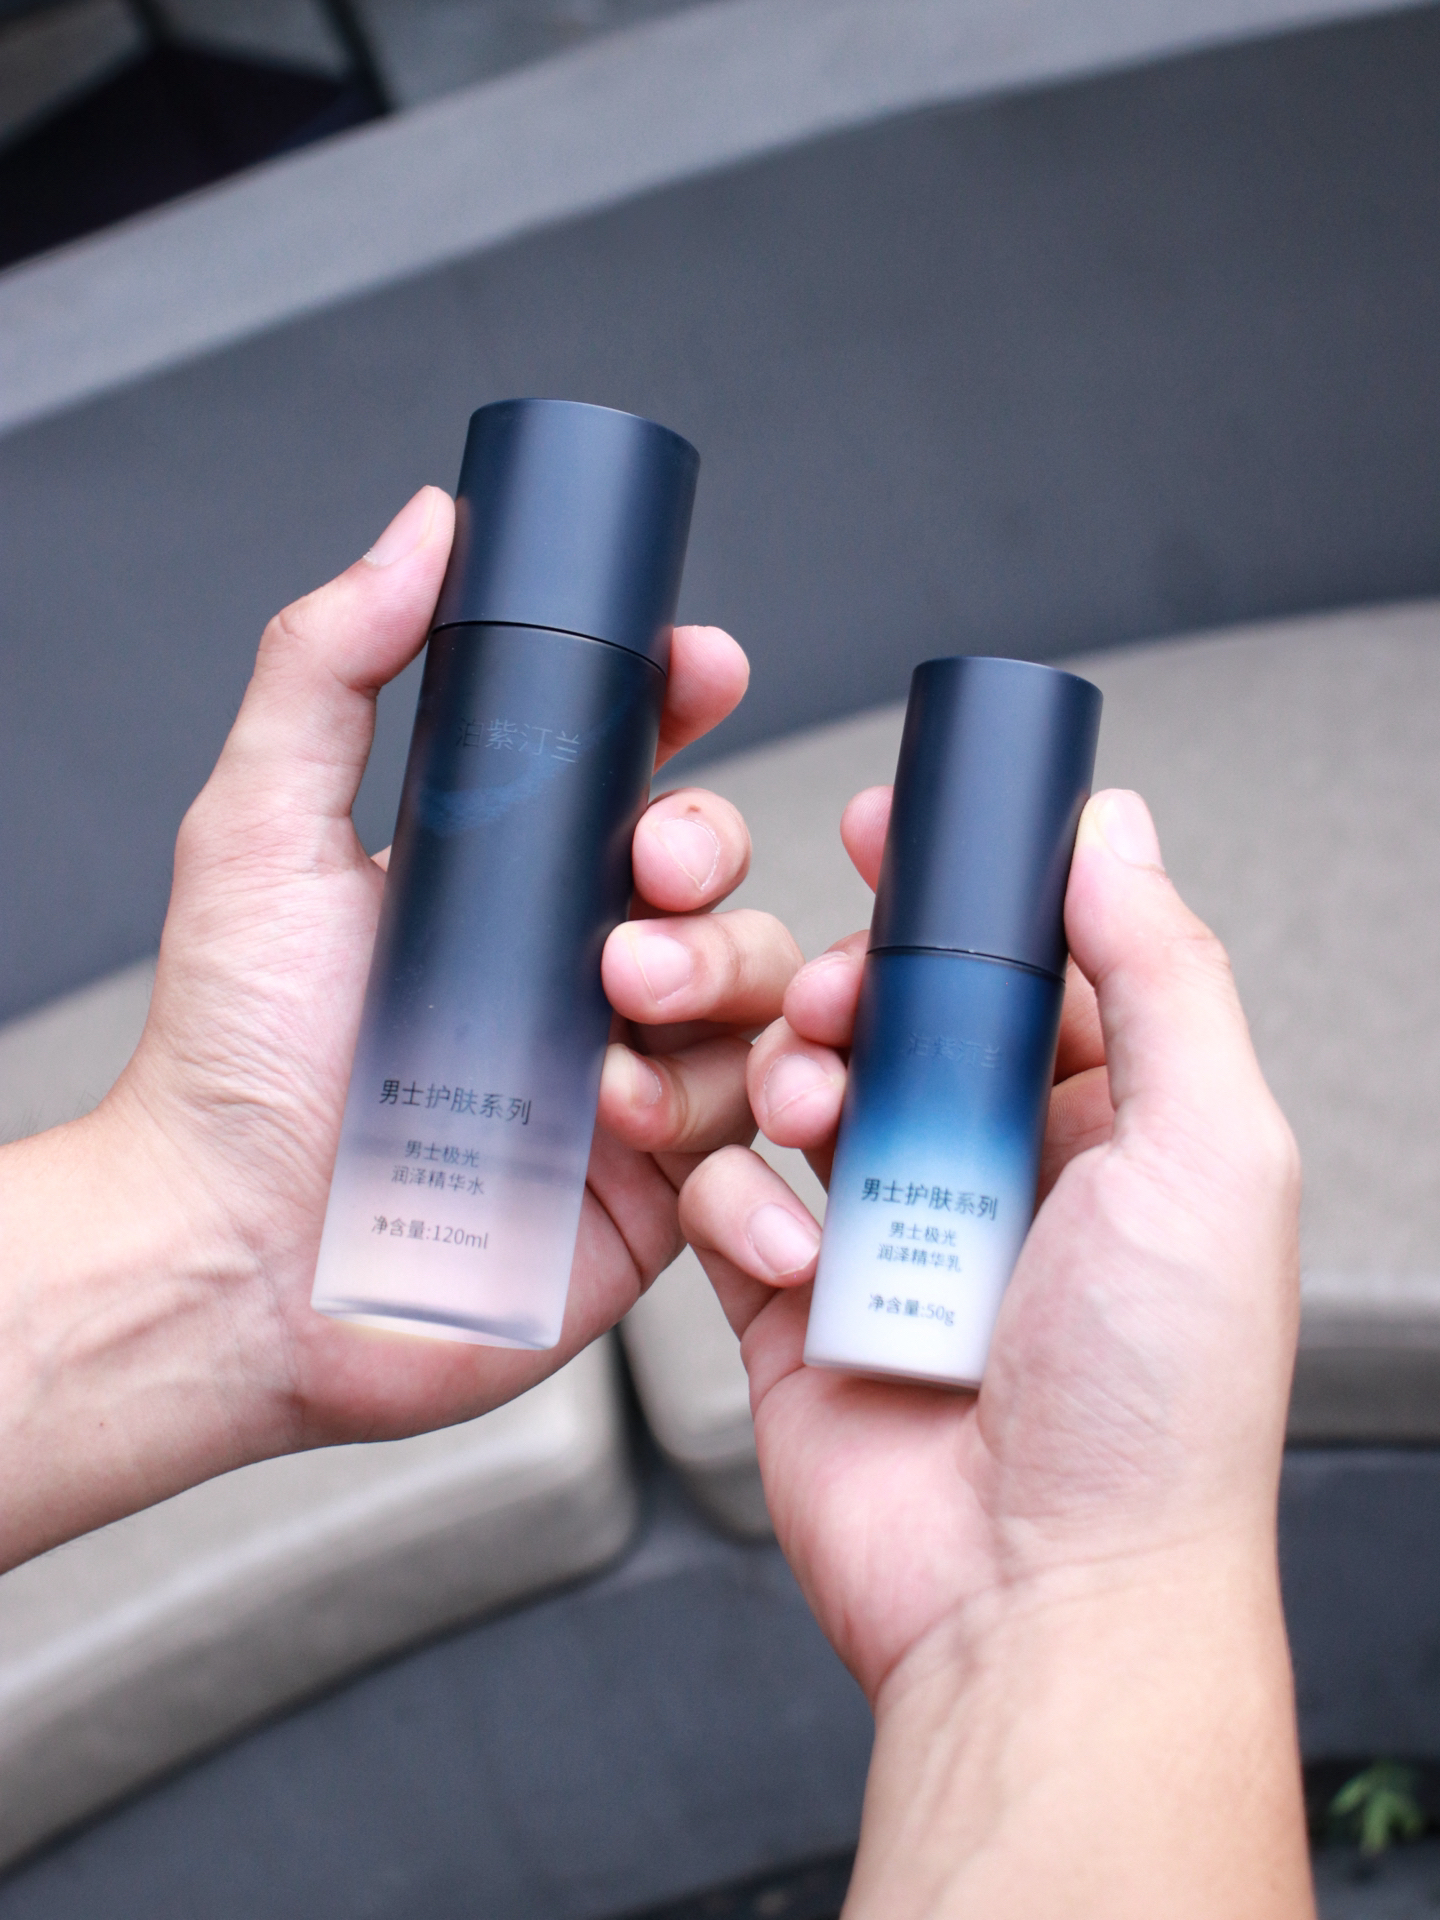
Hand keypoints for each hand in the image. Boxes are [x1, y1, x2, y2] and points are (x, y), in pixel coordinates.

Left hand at [0, 487, 798, 1565]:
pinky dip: (714, 1098)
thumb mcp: (261, 830)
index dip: (681, 704)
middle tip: (644, 870)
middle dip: (706, 844)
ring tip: (622, 999)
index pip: (630, 765)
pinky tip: (626, 1108)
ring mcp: (624, 1070)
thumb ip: (332, 666)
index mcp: (504, 877)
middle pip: (717, 865)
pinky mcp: (657, 1179)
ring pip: (753, 981)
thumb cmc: (234, 1057)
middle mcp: (576, 964)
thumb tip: (426, 529)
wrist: (235, 1259)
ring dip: (716, 969)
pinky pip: (747, 1113)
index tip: (697, 666)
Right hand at [681, 784, 1311, 1915]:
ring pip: (802, 1091)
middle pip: (900, 1018)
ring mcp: (890, 1241)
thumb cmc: (1153, 1410)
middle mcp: (999, 1177)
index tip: (893, 831)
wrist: (1040, 1598)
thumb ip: (1164, 977)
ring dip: (791, 1074)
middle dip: (857, 985)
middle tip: (843, 996)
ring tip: (814, 1114)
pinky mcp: (792, 1305)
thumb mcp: (1210, 1154)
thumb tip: (1118, 834)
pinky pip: (730, 1201)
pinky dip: (737, 1195)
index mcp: (1112, 1131)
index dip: (960, 895)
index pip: (1029, 970)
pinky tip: (791, 1243)